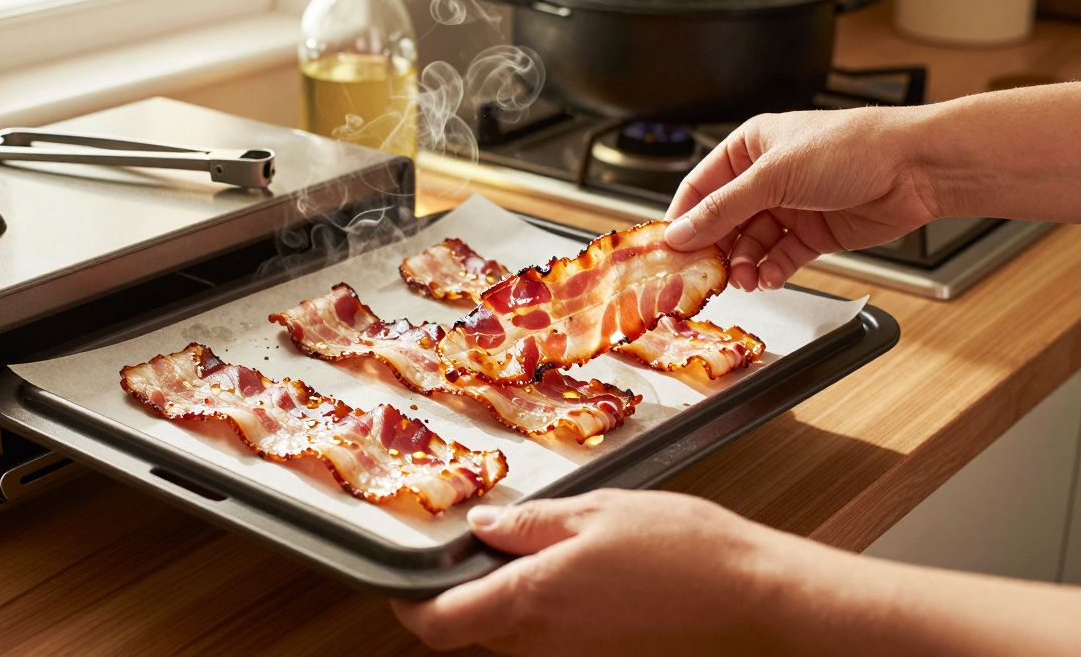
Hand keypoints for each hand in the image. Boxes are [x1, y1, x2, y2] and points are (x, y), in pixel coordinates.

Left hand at [390, 489, 791, 655]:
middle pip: (470, 630)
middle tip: (473, 547)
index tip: (402, 581)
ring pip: (508, 635)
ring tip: (528, 549)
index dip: (408, 606)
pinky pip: (546, 640)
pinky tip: (571, 572)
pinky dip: (539, 608)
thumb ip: (529, 525)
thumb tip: (482, 529)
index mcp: (533, 600)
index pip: (440, 623)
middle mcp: (545, 643)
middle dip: (459, 594)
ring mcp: (573, 656)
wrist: (752, 597)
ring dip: (501, 600)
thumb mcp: (595, 511)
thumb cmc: (683, 549)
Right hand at [664, 107, 942, 289]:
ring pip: (750, 244)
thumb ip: (723, 209)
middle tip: (704, 276)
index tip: (668, 250)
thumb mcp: (773, 176)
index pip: (700, 188)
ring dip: (744, 265)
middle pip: (723, 221)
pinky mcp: (814, 233)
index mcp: (750, 148)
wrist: (915, 168)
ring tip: (744, 280)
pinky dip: (772, 271)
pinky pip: (780, 257)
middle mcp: (766, 177)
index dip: (683, 219)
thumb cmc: (851, 148)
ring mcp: (791, 206)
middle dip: (715, 249)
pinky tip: (770, 278)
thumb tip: (680, 232)